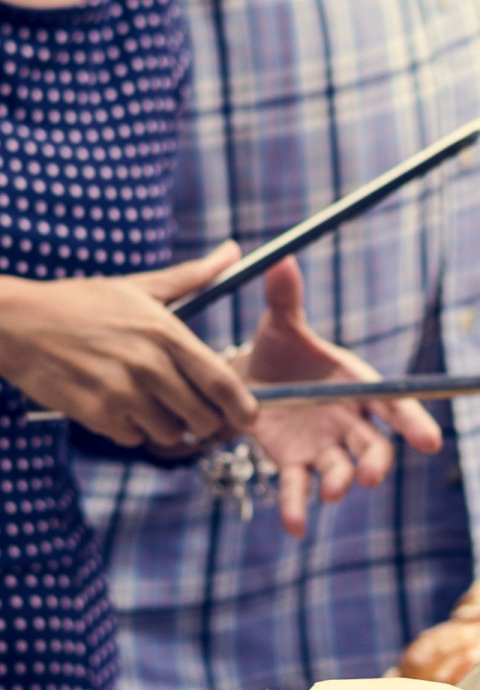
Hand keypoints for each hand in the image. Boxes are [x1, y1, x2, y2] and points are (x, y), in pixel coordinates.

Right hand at [0, 244, 257, 446]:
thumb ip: (193, 277)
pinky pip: (134, 438)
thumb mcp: (139, 286)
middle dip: (203, 421)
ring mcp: (121, 391)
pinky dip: (131, 429)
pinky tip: (118, 406)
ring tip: (149, 403)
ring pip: (171, 433)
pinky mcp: (95, 412)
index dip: (242, 409)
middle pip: (203, 417)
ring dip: (166, 425)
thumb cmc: (81, 303)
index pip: (223, 383)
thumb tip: (234, 251)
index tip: (247, 417)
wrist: (15, 321)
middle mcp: (148, 364)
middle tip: (191, 411)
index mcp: (166, 333)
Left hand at [233, 260, 442, 537]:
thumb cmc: (278, 350)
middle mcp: (349, 422)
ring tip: (332, 493)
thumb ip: (285, 299)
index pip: (395, 406)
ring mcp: (324, 448)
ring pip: (342, 470)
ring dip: (341, 483)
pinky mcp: (293, 465)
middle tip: (370, 475)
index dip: (414, 424)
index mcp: (357, 386)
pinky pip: (299, 489)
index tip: (431, 442)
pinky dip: (297, 508)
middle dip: (377, 462)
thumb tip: (281, 260)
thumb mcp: (280, 324)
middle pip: (375, 447)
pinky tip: (294, 527)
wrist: (245, 378)